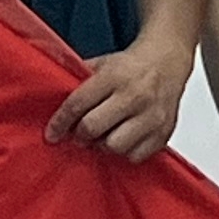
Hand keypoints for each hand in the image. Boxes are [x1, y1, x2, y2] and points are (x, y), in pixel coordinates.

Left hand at [47, 32, 193, 156]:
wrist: (167, 61)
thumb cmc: (131, 66)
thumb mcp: (101, 63)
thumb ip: (79, 82)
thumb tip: (52, 105)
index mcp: (114, 76)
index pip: (77, 104)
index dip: (59, 123)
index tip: (51, 134)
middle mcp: (135, 96)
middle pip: (93, 128)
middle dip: (79, 135)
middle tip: (78, 133)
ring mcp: (152, 116)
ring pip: (114, 146)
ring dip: (103, 145)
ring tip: (104, 135)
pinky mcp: (164, 132)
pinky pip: (135, 156)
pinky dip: (125, 152)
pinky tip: (123, 139)